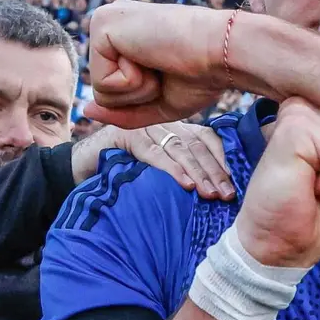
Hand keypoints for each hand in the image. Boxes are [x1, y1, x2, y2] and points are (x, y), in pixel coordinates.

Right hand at [72, 121, 234, 198]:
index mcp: (177, 130)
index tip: (235, 184)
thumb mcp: (160, 171)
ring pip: (180, 149)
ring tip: (211, 194)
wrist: (84, 166)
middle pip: (198, 146)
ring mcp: (146, 127)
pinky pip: (154, 153)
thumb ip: (184, 171)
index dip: (223, 160)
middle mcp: (164, 124)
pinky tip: (186, 184)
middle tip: (228, 195)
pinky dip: (171, 169)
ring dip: (198, 173)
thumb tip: (217, 193)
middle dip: (215, 172)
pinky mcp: (126, 135)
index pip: (208, 139)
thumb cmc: (127, 172)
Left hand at [83, 1, 230, 125]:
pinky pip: (102, 83)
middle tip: (166, 68)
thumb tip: (85, 110)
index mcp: (123, 36)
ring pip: (100, 92)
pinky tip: (151, 56)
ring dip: (137, 89)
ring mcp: (103, 21)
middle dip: (138, 95)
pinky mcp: (102, 26)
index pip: (113, 89)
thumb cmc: (200, 76)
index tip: (171, 70)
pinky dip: (132, 82)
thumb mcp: (158, 103)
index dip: (144, 97)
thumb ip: (121, 111)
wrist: (223, 53)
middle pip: (102, 92)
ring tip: (160, 61)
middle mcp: (110, 24)